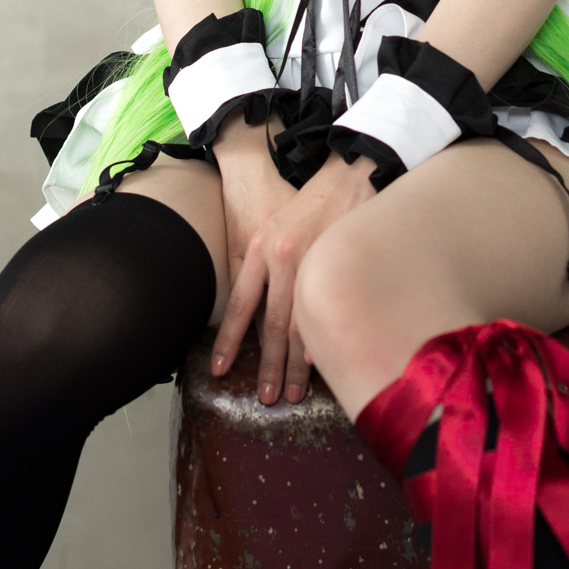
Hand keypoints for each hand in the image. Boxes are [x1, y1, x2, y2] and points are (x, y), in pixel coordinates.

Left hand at [211, 146, 376, 405]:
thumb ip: (265, 267)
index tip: (220, 370)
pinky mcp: (340, 262)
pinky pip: (328, 309)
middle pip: (271, 323)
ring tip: (293, 392)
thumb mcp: (276, 229)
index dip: (229, 340)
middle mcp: (281, 257)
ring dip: (296, 364)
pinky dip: (322, 339)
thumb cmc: (309, 203)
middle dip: (268, 365)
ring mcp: (313, 261)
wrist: (348, 171)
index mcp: (261, 250)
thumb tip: (258, 316)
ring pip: (300, 323)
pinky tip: (320, 365)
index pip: (240, 305)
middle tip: (266, 397)